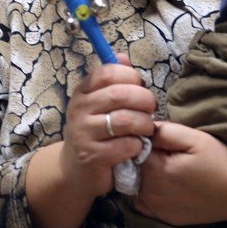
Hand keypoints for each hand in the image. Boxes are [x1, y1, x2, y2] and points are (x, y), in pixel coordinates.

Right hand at [27, 55, 157, 227]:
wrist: (75, 171)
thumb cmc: (94, 133)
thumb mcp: (99, 104)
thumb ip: (113, 81)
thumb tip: (123, 56)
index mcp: (83, 92)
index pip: (107, 72)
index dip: (131, 77)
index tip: (139, 87)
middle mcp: (79, 110)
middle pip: (120, 94)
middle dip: (144, 100)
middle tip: (151, 110)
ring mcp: (84, 133)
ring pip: (126, 120)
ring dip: (145, 124)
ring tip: (147, 129)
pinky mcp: (92, 156)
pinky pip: (126, 145)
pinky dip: (138, 145)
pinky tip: (136, 147)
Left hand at [131, 121, 226, 225]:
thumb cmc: (221, 161)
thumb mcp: (194, 137)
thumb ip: (163, 132)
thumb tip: (142, 129)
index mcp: (156, 170)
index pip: (132, 150)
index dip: (142, 141)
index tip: (157, 139)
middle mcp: (152, 193)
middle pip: (132, 169)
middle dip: (142, 158)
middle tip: (166, 153)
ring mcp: (158, 209)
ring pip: (136, 186)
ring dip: (143, 176)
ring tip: (167, 168)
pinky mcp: (167, 219)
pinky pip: (145, 204)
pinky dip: (148, 194)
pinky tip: (165, 185)